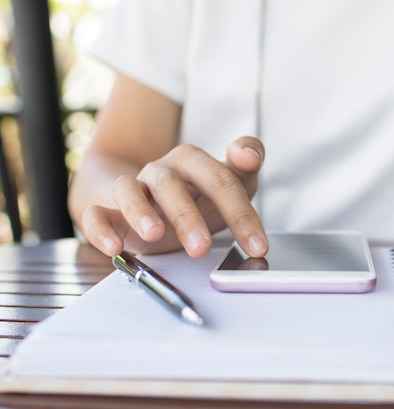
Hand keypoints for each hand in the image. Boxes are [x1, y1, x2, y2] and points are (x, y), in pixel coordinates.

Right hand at [81, 137, 267, 258]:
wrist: (155, 201)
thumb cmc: (199, 194)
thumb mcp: (229, 183)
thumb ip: (245, 168)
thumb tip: (250, 153)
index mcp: (193, 162)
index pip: (220, 180)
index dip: (240, 213)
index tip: (257, 245)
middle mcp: (161, 172)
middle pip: (172, 185)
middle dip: (188, 217)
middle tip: (202, 248)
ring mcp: (134, 189)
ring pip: (129, 191)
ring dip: (141, 213)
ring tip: (155, 235)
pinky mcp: (109, 211)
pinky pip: (96, 214)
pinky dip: (100, 228)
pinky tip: (114, 246)